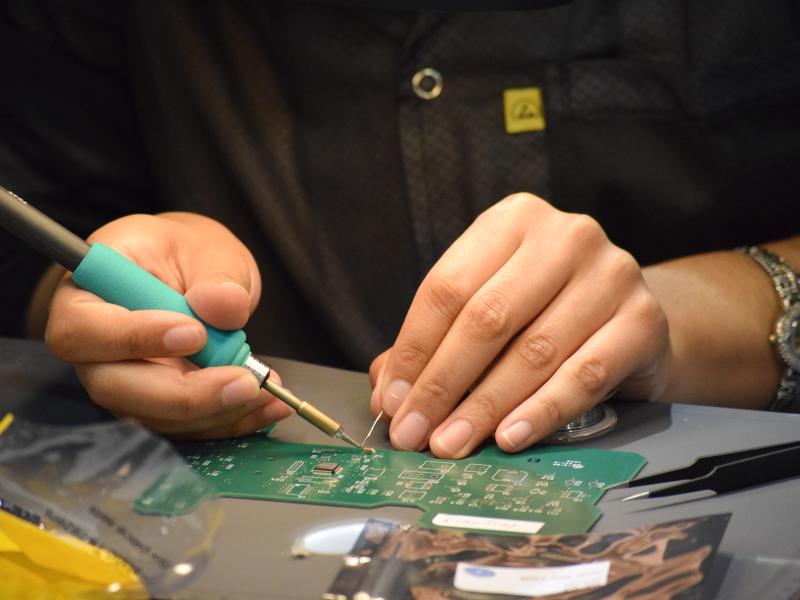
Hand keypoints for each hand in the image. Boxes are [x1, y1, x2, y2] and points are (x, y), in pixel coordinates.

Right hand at [46, 212, 292, 437]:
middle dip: (183, 394)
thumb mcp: (207, 247)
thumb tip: (222, 306)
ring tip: (263, 389)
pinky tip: (267, 405)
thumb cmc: (187, 253)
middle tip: (242, 382)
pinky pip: (185, 426)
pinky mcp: (155, 405)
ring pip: (152, 416)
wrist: (197, 273)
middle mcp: (93, 346)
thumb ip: (215, 273)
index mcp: (86, 292)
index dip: (134, 338)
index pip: (82, 328)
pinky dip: (229, 420)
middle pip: (114, 387)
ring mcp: (122, 380)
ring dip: (213, 412)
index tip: (195, 333)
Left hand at [370, 194, 670, 456]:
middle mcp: (565, 237)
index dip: (414, 350)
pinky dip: (540, 412)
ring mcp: (611, 274)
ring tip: (451, 444)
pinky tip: (508, 438)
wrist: (631, 320)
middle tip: (414, 432)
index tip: (391, 400)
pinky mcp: (643, 320)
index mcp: (513, 220)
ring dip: (484, 407)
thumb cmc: (545, 312)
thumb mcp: (489, 309)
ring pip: (532, 351)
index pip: (448, 287)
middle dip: (442, 384)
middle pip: (486, 318)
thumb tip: (388, 394)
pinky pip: (583, 375)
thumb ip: (436, 342)